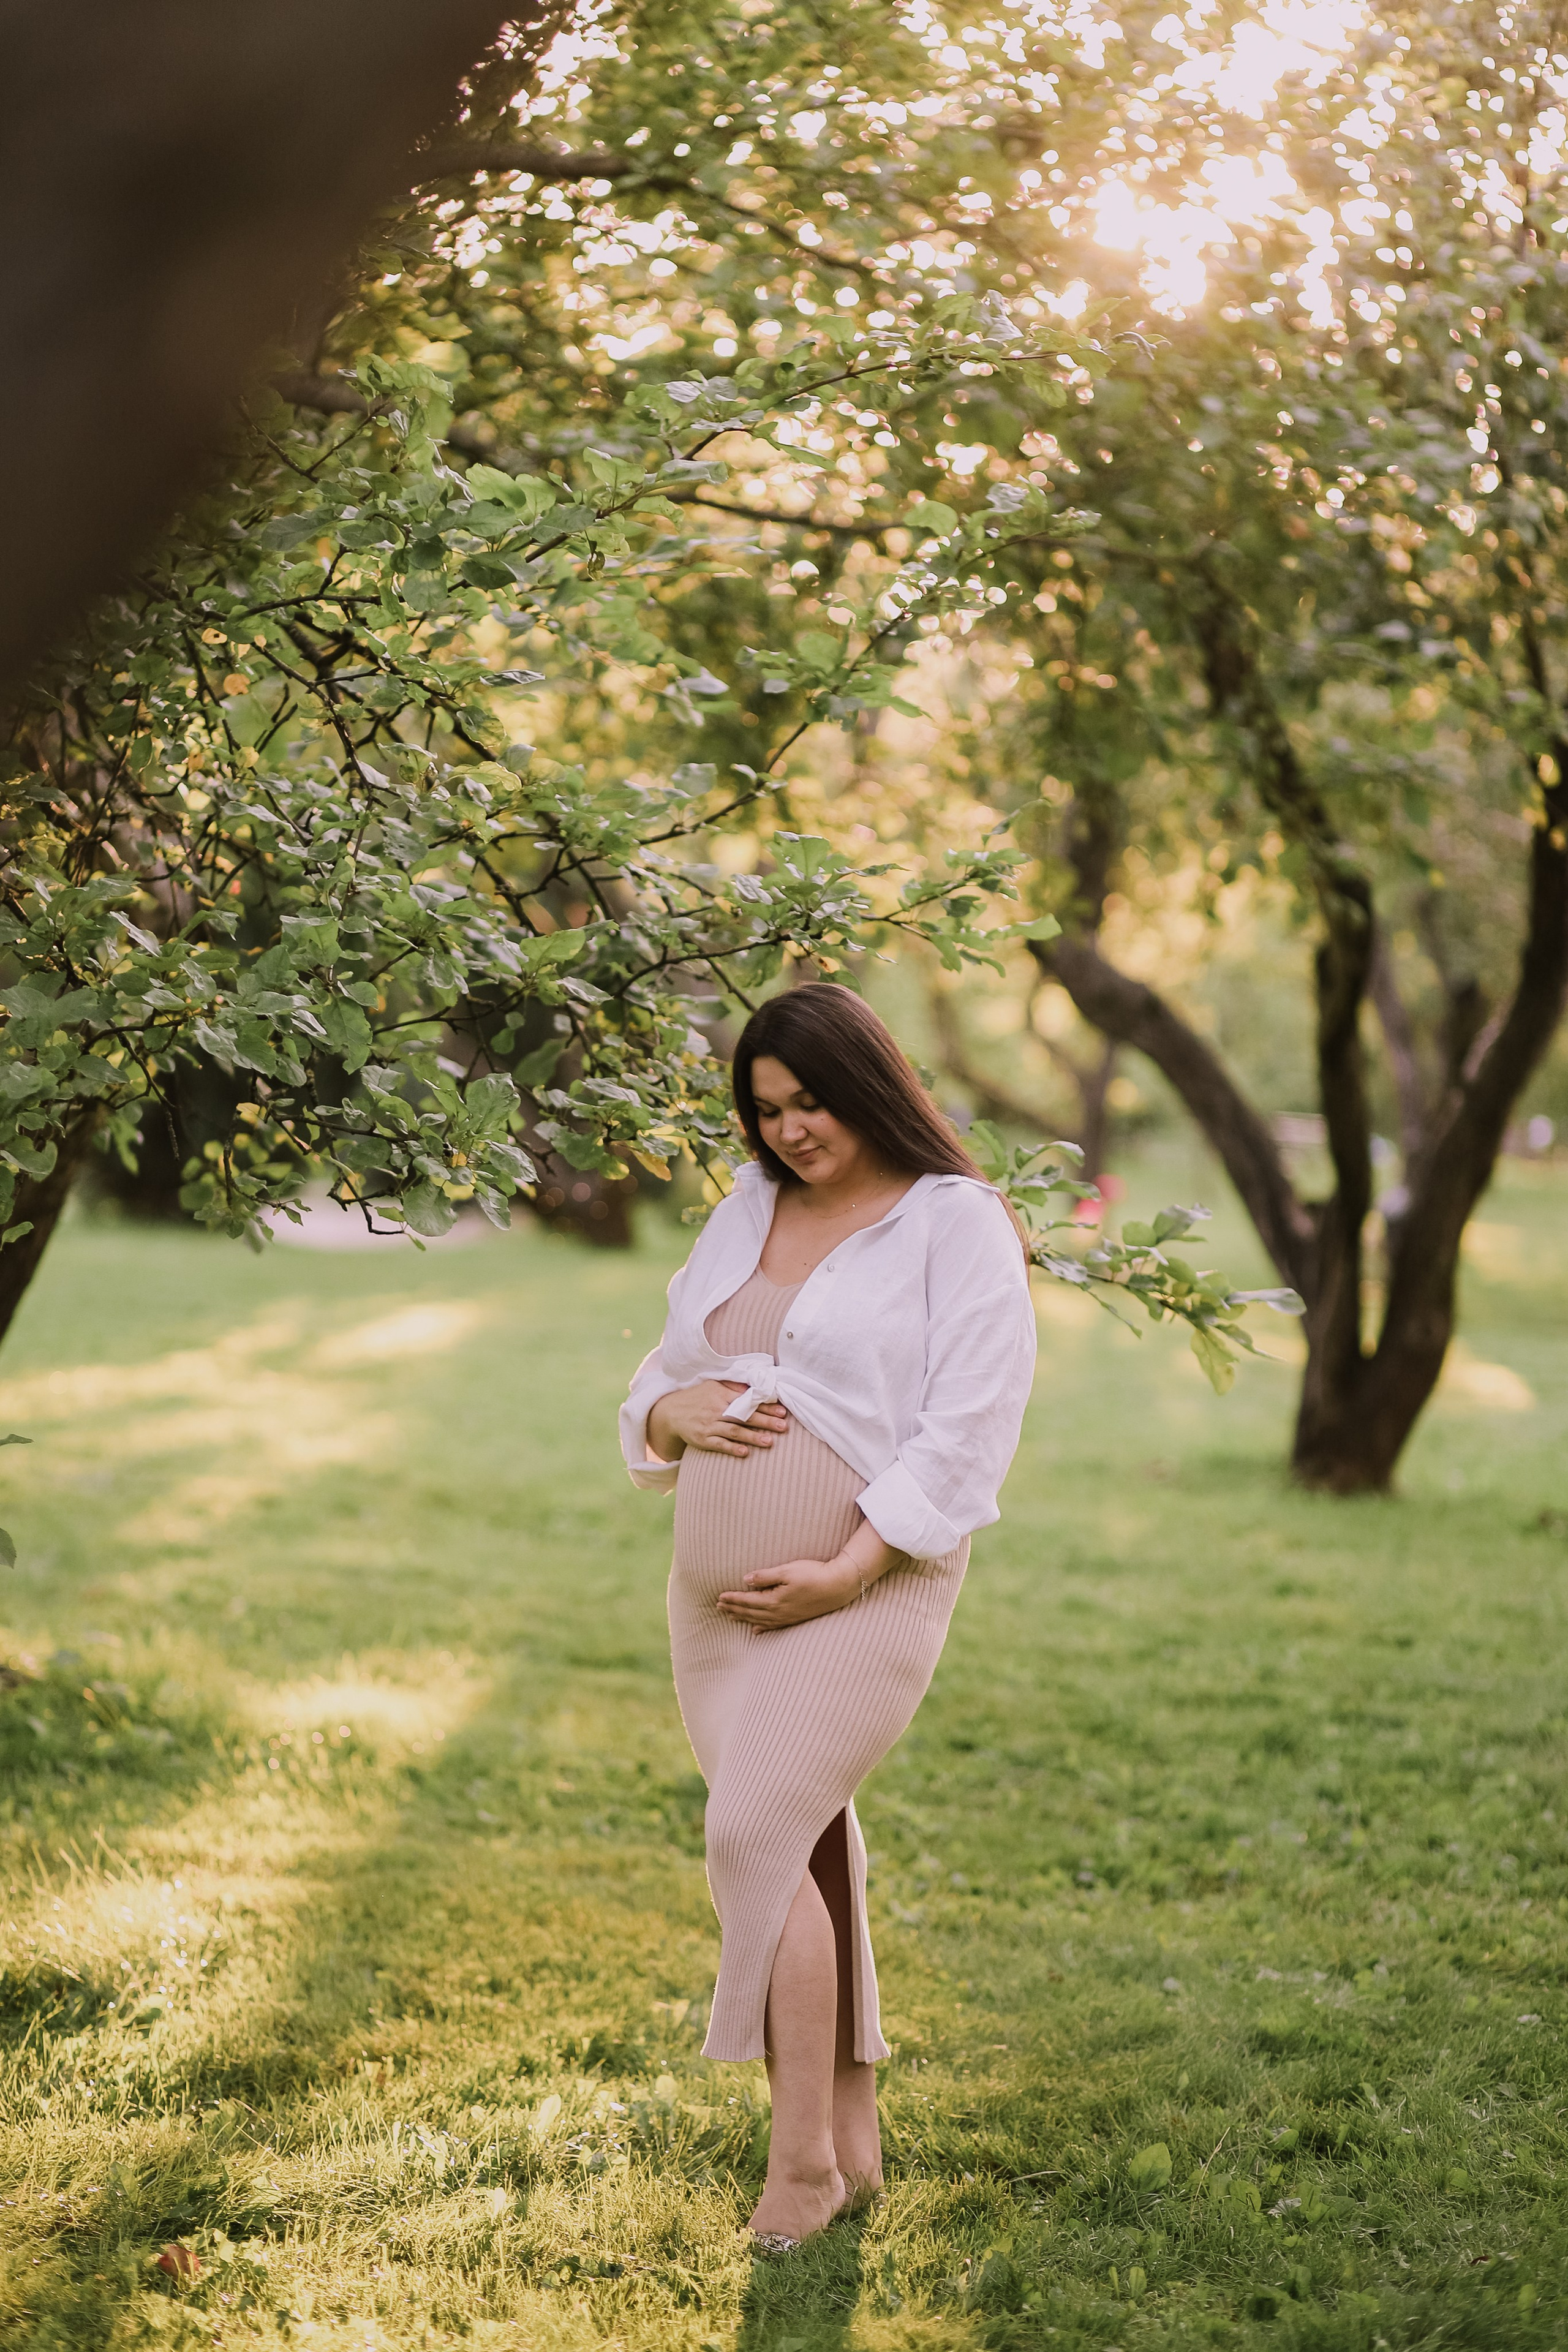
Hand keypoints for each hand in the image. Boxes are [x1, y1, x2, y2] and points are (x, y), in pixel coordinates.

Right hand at [646, 1379, 789, 1462]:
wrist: (670, 1412)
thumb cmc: (697, 1397)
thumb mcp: (713, 1385)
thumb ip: (734, 1386)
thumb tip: (755, 1387)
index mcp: (721, 1395)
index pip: (747, 1401)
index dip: (765, 1406)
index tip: (782, 1411)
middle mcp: (716, 1410)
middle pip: (744, 1416)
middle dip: (765, 1421)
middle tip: (783, 1426)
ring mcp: (709, 1425)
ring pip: (734, 1431)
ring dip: (752, 1437)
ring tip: (770, 1442)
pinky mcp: (702, 1439)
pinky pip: (719, 1445)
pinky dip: (732, 1448)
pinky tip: (745, 1452)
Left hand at [716, 1553, 860, 1627]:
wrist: (838, 1587)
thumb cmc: (813, 1574)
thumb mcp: (787, 1570)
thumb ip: (765, 1576)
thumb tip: (746, 1580)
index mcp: (774, 1600)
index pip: (747, 1600)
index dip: (732, 1599)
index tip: (719, 1597)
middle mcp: (778, 1613)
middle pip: (750, 1612)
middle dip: (733, 1609)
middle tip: (718, 1607)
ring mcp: (787, 1618)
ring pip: (759, 1620)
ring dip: (743, 1618)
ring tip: (730, 1616)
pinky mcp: (795, 1619)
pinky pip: (773, 1627)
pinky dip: (761, 1628)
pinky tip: (755, 1631)